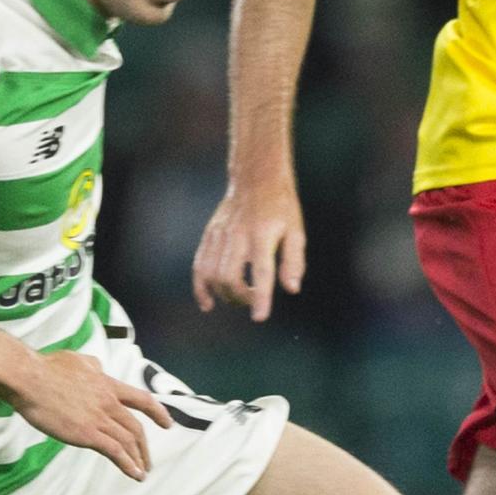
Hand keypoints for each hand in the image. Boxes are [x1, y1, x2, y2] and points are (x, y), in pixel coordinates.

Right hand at [10, 349, 171, 479]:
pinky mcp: (87, 434)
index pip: (142, 400)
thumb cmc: (47, 368)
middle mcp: (109, 402)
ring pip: (129, 441)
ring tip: (142, 472)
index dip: (158, 412)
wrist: (30, 379)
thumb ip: (93, 366)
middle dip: (145, 447)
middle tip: (148, 460)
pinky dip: (128, 465)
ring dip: (138, 459)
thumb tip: (100, 368)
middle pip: (136, 427)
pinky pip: (115, 452)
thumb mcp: (78, 359)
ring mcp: (99, 419)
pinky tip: (134, 474)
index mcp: (108, 385)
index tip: (167, 424)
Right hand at [192, 179, 306, 320]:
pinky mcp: (210, 235)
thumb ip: (294, 261)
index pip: (261, 270)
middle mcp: (238, 234)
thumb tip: (291, 289)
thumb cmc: (281, 207)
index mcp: (263, 234)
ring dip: (224, 294)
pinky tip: (208, 304)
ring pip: (212, 274)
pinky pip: (199, 266)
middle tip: (253, 300)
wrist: (256, 177)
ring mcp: (220, 234)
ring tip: (238, 298)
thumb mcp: (295, 230)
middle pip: (230, 277)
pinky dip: (201, 288)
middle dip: (240, 297)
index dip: (260, 296)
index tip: (259, 317)